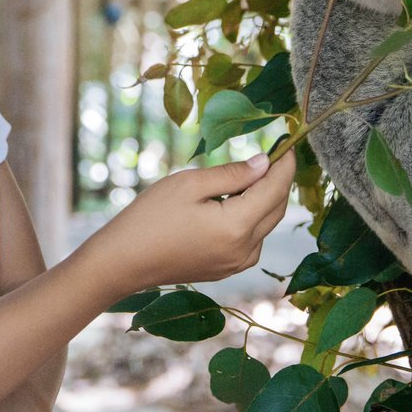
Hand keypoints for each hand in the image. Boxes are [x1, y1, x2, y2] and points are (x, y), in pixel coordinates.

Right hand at [83, 152, 294, 297]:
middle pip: (277, 209)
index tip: (288, 142)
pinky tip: (235, 203)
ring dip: (265, 199)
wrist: (123, 262)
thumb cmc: (150, 216)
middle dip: (278, 180)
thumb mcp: (190, 184)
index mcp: (237, 226)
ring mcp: (236, 264)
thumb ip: (232, 174)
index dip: (285, 164)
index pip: (275, 189)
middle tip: (272, 153)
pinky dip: (252, 218)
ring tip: (249, 175)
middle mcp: (244, 250)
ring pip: (266, 225)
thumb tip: (265, 162)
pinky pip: (252, 240)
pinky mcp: (227, 270)